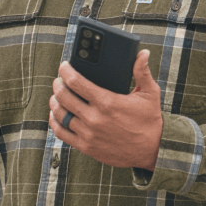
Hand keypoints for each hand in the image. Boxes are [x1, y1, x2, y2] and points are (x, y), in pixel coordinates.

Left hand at [48, 49, 162, 170]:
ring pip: (60, 114)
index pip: (76, 82)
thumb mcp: (150, 94)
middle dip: (58, 84)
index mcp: (107, 102)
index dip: (65, 71)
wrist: (150, 151)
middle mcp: (94, 118)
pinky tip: (56, 115)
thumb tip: (143, 53)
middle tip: (59, 79)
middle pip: (63, 96)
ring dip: (55, 101)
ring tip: (57, 95)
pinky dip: (55, 122)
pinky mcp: (86, 146)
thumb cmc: (150, 121)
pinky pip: (61, 133)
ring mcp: (88, 133)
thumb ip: (142, 72)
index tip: (64, 66)